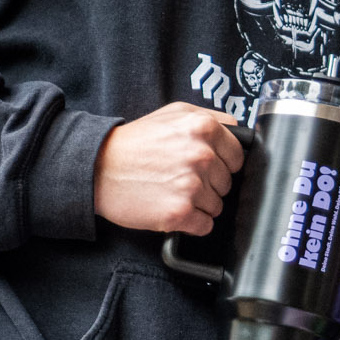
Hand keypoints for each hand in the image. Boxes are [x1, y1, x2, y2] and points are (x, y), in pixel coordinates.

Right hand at [93, 104, 243, 235]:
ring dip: (199, 204)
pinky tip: (172, 208)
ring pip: (217, 206)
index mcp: (204, 128)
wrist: (96, 168)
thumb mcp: (174, 113)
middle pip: (227, 182)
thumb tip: (242, 132)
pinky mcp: (180, 213)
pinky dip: (192, 223)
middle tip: (180, 177)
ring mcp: (192, 186)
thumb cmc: (135, 142)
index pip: (238, 156)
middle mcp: (202, 156)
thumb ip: (212, 119)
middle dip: (209, 183)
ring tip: (172, 191)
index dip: (222, 163)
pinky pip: (205, 225)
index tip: (205, 165)